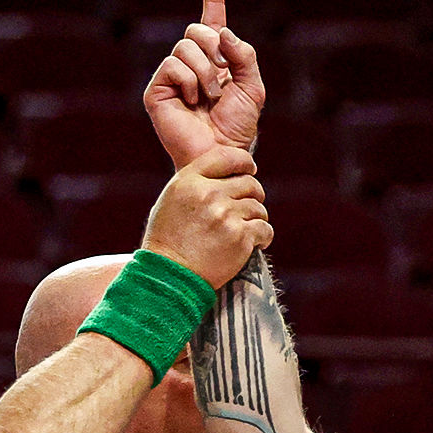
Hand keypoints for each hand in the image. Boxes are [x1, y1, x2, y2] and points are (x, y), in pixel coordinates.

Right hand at [142, 144, 271, 288]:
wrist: (169, 276)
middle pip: (249, 183)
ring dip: (256, 219)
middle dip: (253, 195)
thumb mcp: (172, 200)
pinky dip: (263, 237)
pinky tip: (255, 243)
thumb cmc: (168, 241)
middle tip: (248, 209)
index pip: (226, 156)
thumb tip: (227, 176)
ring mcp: (226, 215)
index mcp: (189, 181)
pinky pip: (265, 229)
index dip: (244, 162)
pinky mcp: (240, 237)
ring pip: (258, 207)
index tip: (250, 169)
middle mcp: (208, 194)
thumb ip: (197, 184)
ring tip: (245, 231)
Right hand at [145, 0, 265, 168]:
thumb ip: (243, 55)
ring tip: (210, 97)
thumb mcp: (252, 88)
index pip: (212, 23)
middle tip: (223, 73)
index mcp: (215, 61)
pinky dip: (189, 80)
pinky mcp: (157, 90)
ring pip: (185, 46)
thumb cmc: (237, 128)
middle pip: (197, 30)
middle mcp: (191, 65)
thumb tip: (223, 33)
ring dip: (206, 71)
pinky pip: (173, 65)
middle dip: (215, 48)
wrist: (222, 154)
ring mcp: (172, 77)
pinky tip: (193, 100)